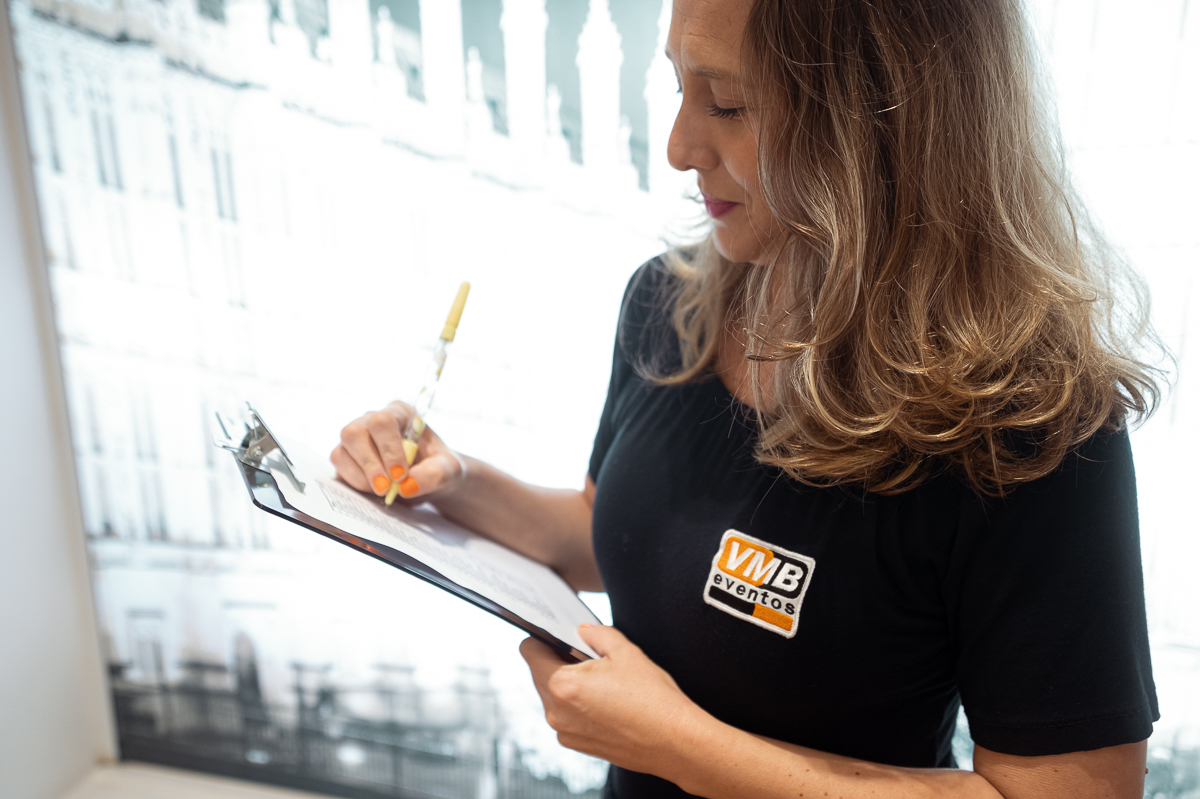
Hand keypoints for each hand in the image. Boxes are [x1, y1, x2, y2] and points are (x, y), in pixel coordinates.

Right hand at [330, 401, 465, 501]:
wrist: (428, 479)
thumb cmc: (438, 467)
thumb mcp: (449, 470)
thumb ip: (435, 474)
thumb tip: (406, 486)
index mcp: (400, 413)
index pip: (383, 421)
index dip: (388, 448)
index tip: (401, 474)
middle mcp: (372, 420)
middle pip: (354, 432)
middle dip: (370, 464)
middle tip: (386, 488)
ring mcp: (356, 438)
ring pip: (342, 451)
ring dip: (361, 476)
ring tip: (383, 490)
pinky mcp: (346, 457)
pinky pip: (340, 467)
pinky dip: (354, 482)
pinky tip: (373, 489)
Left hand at [520, 625, 709, 778]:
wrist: (675, 741)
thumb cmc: (653, 698)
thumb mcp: (626, 651)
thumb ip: (597, 633)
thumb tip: (583, 631)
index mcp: (562, 684)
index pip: (529, 650)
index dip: (542, 637)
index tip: (558, 635)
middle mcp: (555, 712)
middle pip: (539, 673)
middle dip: (557, 660)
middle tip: (587, 656)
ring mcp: (565, 732)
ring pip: (552, 696)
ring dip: (567, 684)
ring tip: (601, 680)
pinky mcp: (576, 744)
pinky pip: (566, 716)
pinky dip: (577, 705)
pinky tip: (605, 701)